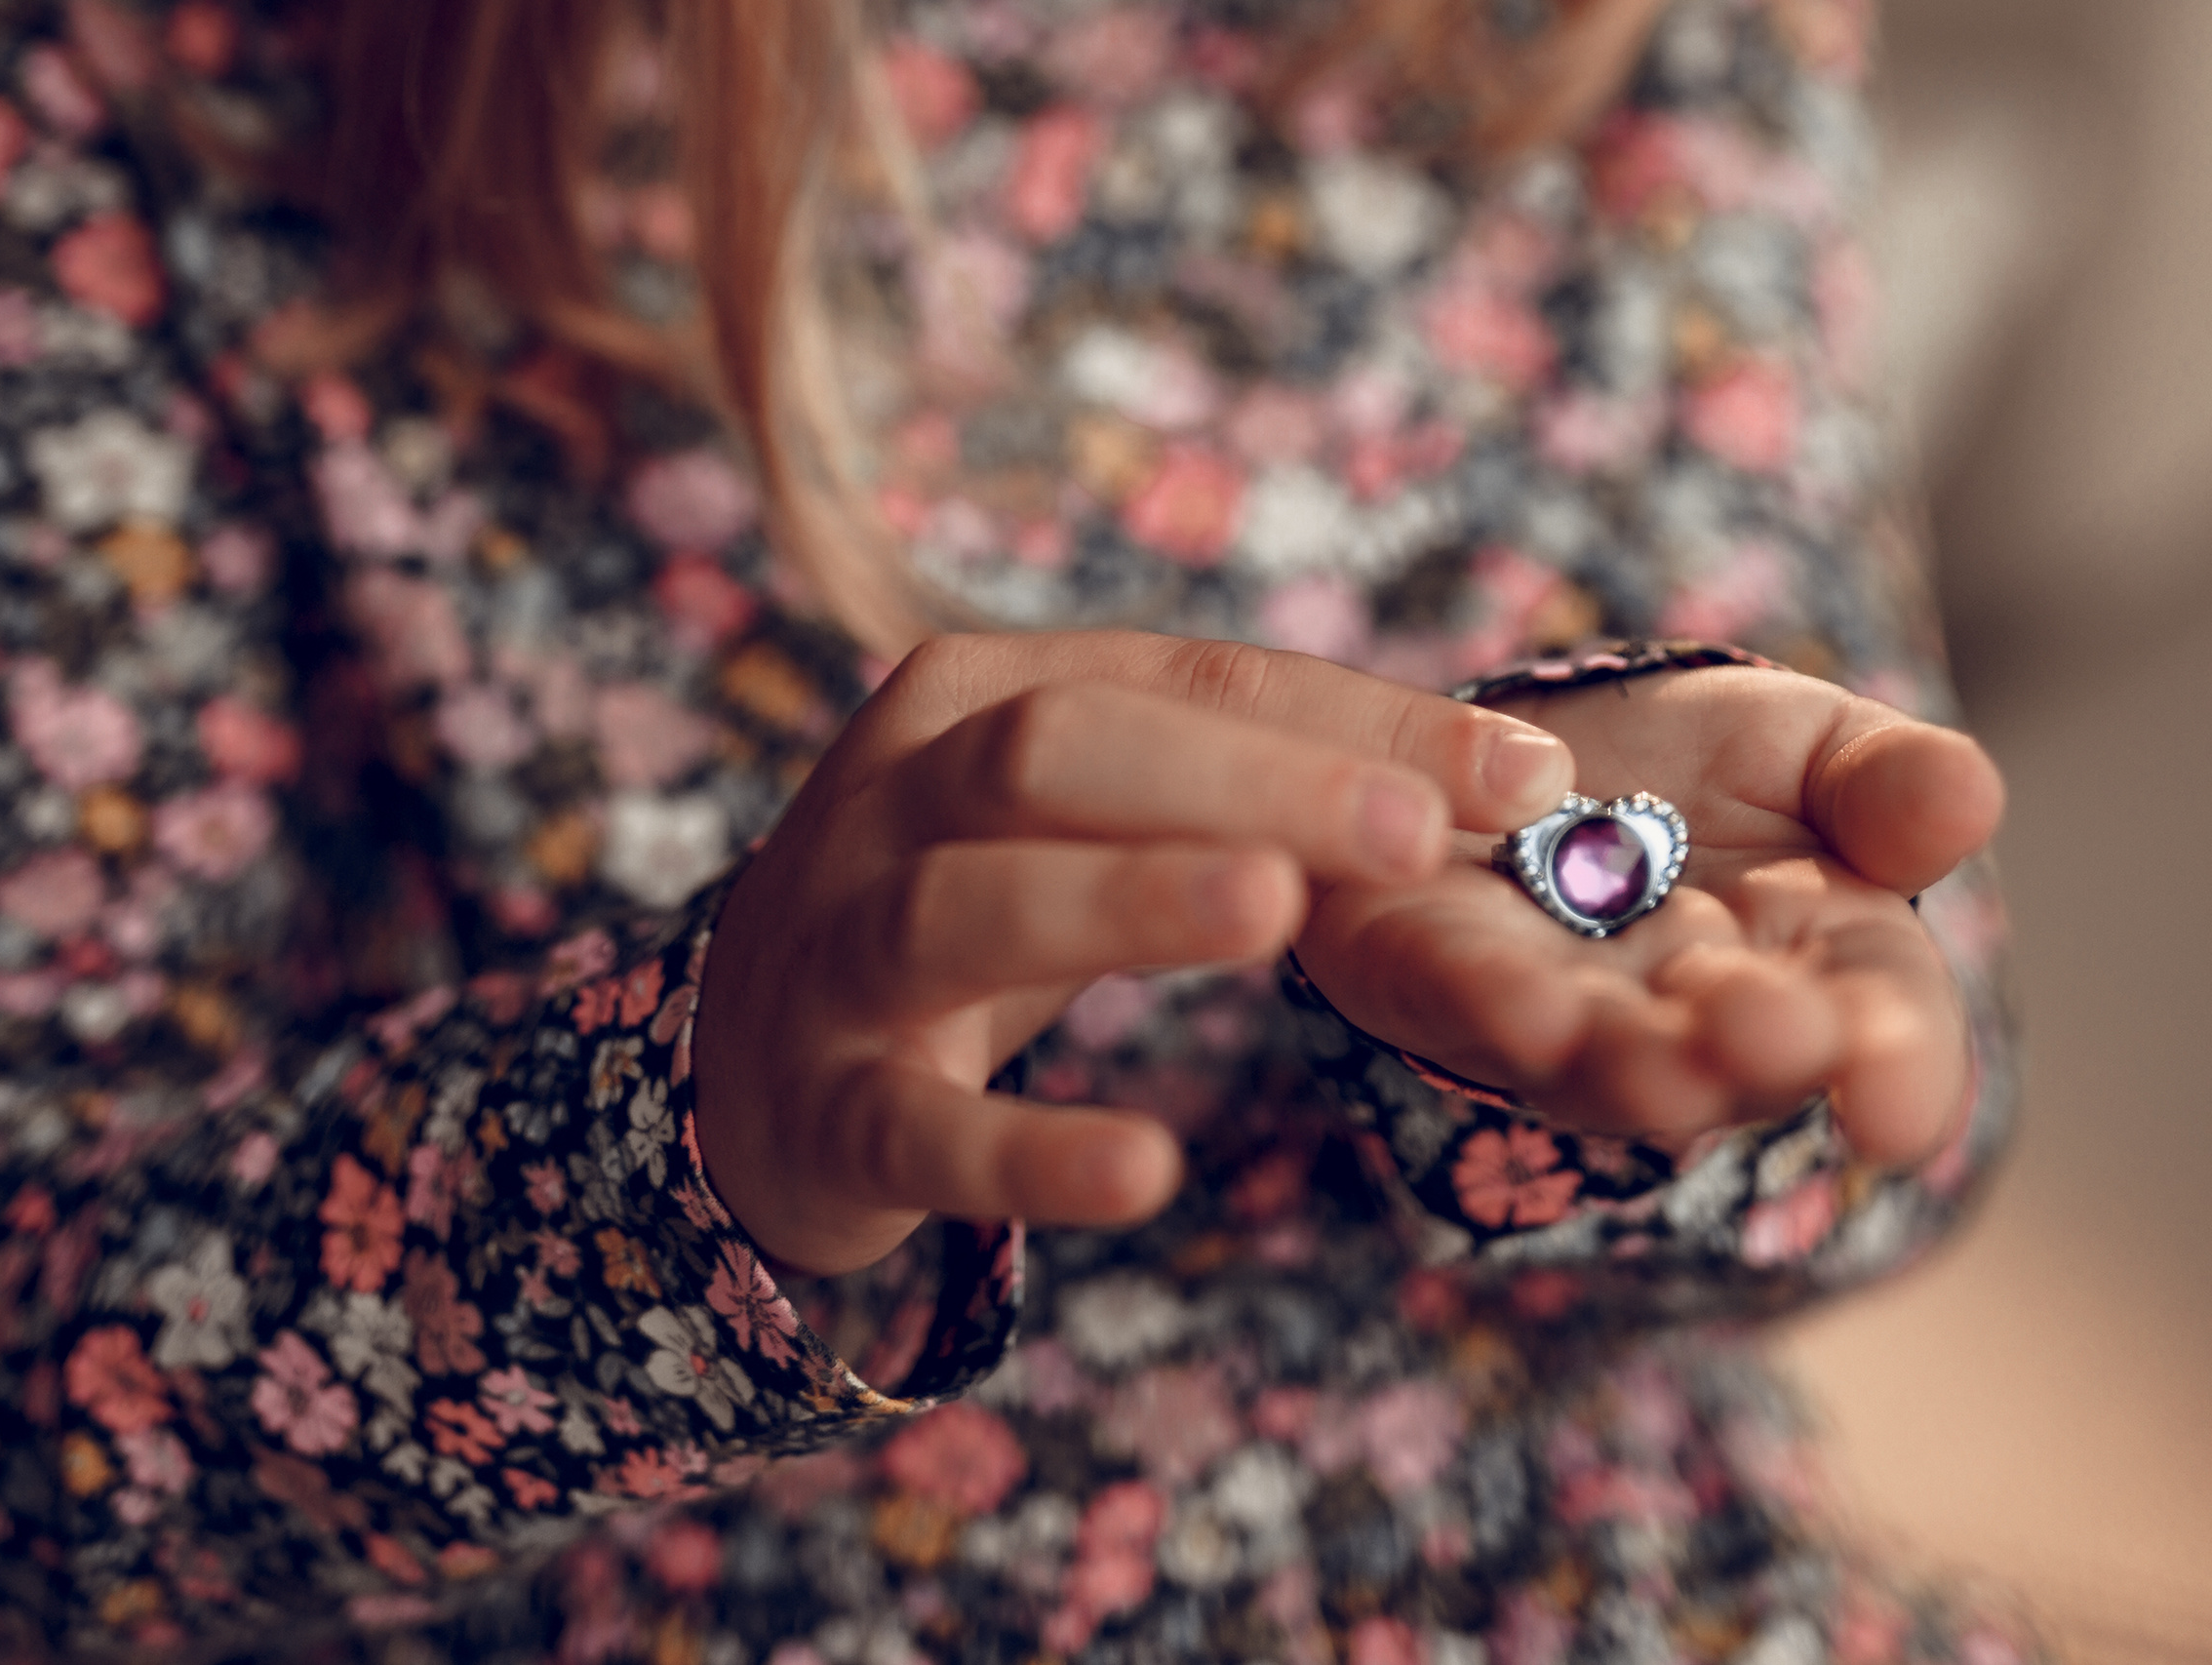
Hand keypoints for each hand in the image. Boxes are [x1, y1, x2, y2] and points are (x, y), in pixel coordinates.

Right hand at [693, 632, 1576, 1275]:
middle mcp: (891, 798)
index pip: (1179, 678)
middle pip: (1060, 751)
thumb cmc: (965, 908)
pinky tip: (1146, 1169)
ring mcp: (842, 950)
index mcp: (970, 699)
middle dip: (1248, 779)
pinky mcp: (830, 1105)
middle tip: (1417, 835)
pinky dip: (1027, 1149)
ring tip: (1273, 912)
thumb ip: (1249, 793)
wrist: (741, 1055)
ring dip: (1124, 895)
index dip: (1351, 719)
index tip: (1524, 776)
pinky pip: (921, 1128)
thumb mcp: (1080, 821)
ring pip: (970, 901)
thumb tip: (1509, 788)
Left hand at [1294, 666, 2005, 1164]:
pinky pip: (1460, 993)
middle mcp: (1688, 1020)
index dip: (1897, 1071)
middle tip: (1773, 1035)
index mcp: (1815, 970)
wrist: (1527, 746)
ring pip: (1593, 1054)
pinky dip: (1491, 998)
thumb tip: (1966, 802)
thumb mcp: (1809, 749)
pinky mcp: (1435, 973)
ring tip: (1654, 1056)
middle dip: (1750, 1048)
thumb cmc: (1697, 772)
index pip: (1877, 1030)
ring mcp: (1561, 1014)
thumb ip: (1885, 782)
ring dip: (1623, 1057)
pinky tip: (1520, 994)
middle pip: (1731, 1056)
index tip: (1899, 1109)